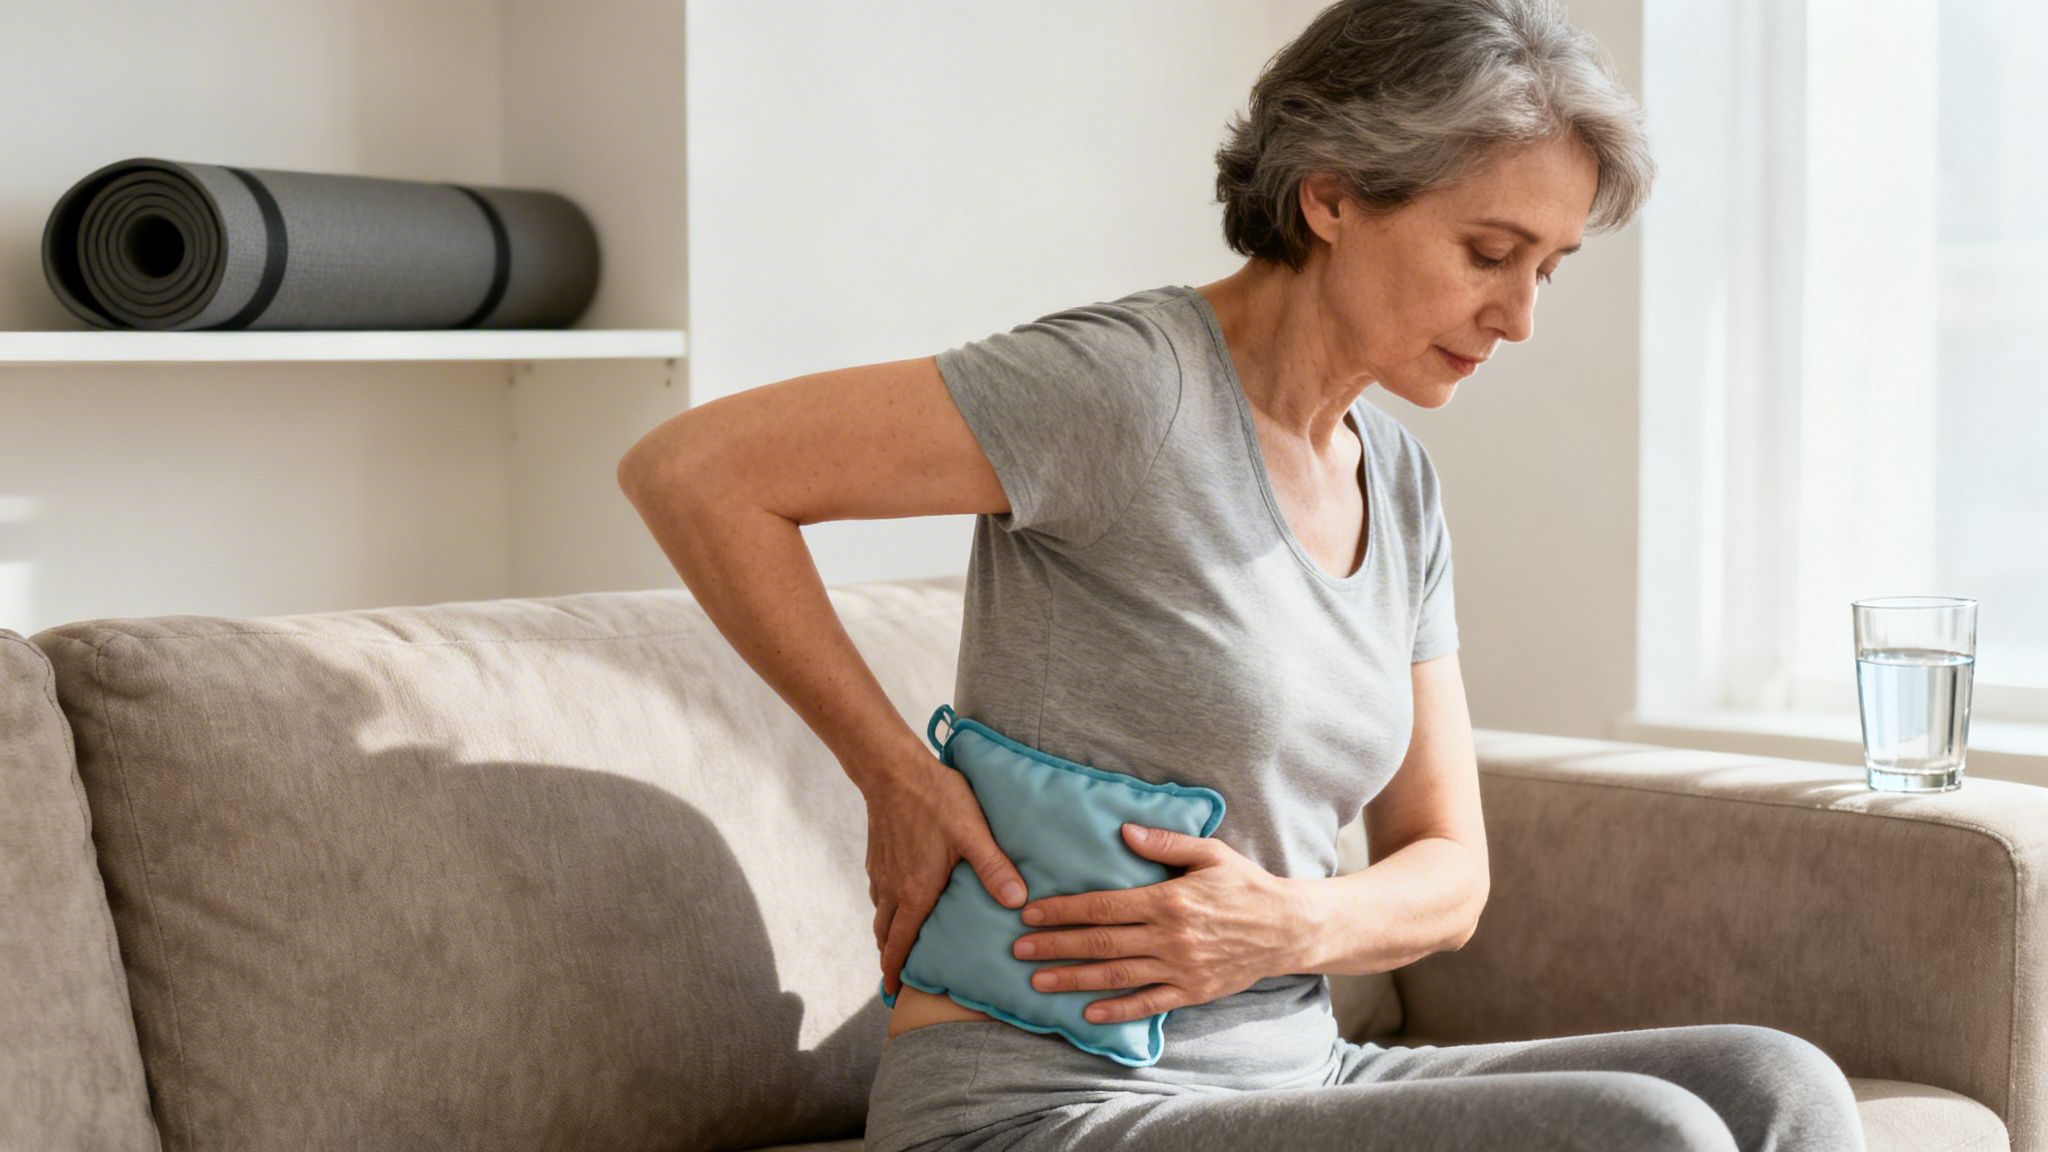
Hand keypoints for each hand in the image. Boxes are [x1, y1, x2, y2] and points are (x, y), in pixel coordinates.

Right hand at [861, 748, 1027, 999]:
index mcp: (915, 892)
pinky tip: (898, 899)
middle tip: (896, 976)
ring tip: (896, 943)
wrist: (892, 769)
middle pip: (885, 934)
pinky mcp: (877, 855)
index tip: (894, 991)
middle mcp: (893, 887)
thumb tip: (1017, 903)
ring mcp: (881, 871)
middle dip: (889, 957)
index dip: (895, 970)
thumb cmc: (935, 800)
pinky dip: (885, 907)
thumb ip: (994, 868)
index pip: (900, 942)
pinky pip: (878, 892)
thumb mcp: (972, 833)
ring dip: (887, 933)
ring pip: (880, 912)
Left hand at [1010, 823, 1301, 1023]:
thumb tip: (1124, 831)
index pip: (1103, 906)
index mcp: (1168, 900)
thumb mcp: (1210, 853)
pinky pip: (1148, 1004)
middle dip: (1055, 946)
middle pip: (1100, 942)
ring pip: (1116, 975)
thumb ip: (1165, 842)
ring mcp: (1180, 968)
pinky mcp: (1192, 991)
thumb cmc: (1245, 885)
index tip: (1031, 914)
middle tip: (1018, 951)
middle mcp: (1169, 937)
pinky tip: (1089, 1013)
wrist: (1287, 928)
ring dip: (1074, 979)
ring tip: (1038, 982)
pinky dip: (1117, 1011)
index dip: (1063, 910)